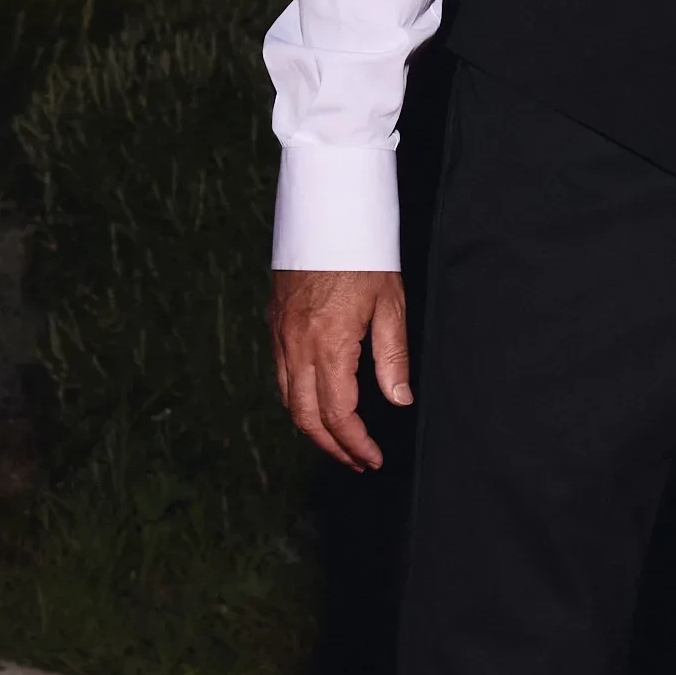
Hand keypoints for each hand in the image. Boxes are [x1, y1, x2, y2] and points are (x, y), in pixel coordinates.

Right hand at [270, 269, 411, 471]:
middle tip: (356, 461)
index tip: (372, 458)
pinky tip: (317, 403)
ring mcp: (282, 335)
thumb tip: (399, 400)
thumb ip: (392, 357)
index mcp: (329, 344)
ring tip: (339, 441)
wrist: (326, 213)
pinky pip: (281, 374)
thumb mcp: (390, 304)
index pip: (337, 413)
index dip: (355, 443)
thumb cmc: (364, 254)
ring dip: (312, 427)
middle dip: (331, 446)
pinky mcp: (276, 323)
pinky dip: (297, 399)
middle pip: (305, 416)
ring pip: (288, 398)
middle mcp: (298, 345)